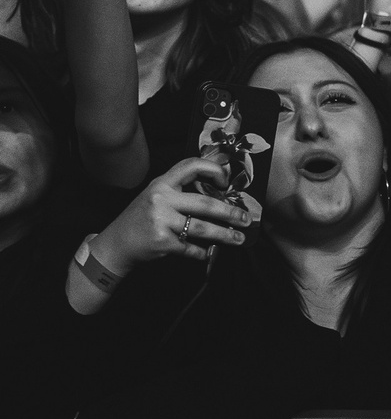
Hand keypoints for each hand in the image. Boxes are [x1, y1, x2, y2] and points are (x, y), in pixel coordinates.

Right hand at [92, 157, 256, 272]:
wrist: (115, 245)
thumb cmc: (141, 218)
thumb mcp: (155, 196)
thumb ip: (180, 191)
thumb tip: (220, 192)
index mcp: (162, 183)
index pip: (191, 165)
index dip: (214, 170)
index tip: (227, 182)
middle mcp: (161, 199)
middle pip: (206, 203)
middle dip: (231, 212)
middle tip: (246, 219)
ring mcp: (161, 220)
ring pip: (202, 228)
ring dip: (225, 235)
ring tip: (239, 238)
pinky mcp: (162, 241)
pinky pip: (191, 247)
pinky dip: (203, 252)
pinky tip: (209, 253)